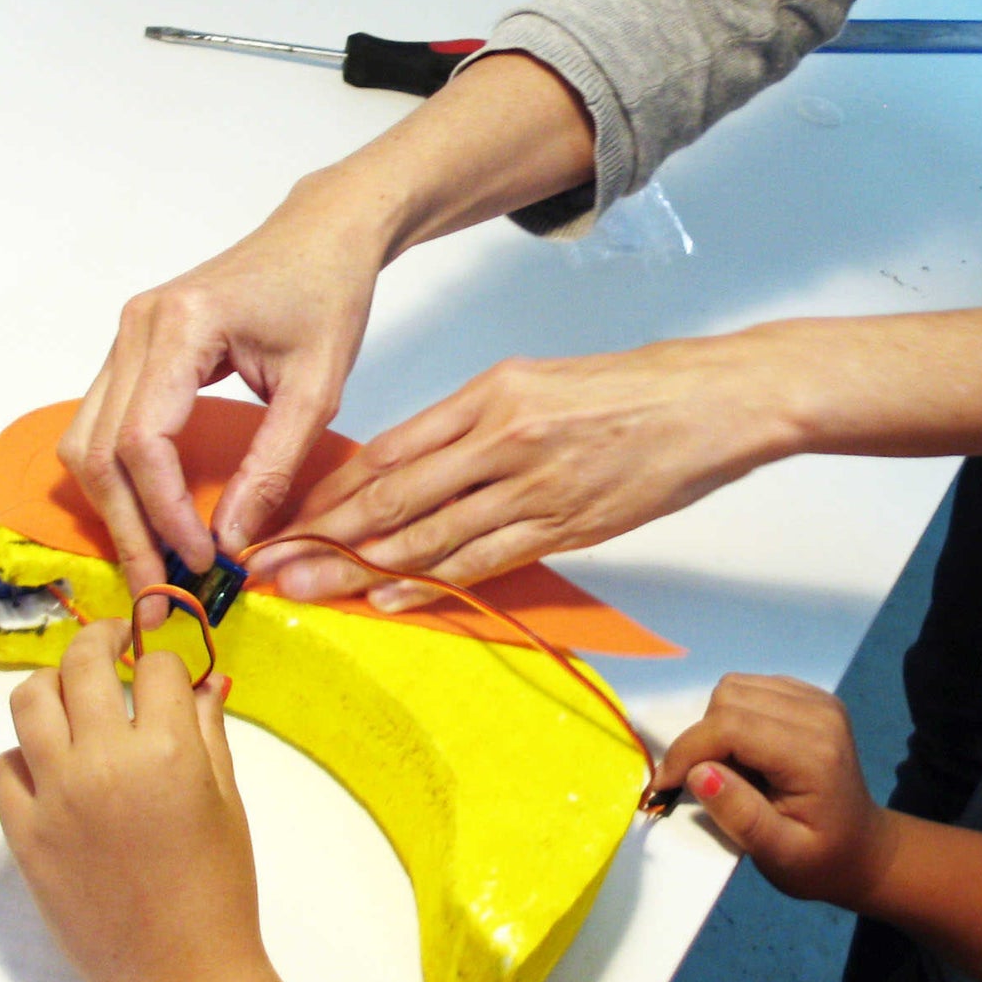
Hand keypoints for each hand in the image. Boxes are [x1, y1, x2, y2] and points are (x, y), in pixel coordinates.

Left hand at [0, 623, 263, 981]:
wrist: (180, 974)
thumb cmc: (219, 887)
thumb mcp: (227, 801)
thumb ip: (208, 732)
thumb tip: (206, 680)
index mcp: (166, 749)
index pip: (154, 666)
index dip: (163, 661)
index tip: (164, 671)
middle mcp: (102, 761)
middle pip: (82, 664)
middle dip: (101, 641)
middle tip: (111, 644)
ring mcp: (54, 797)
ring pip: (30, 702)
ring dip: (54, 686)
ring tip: (73, 696)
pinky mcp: (22, 834)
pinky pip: (4, 767)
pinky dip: (25, 754)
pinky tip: (51, 764)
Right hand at [60, 176, 386, 609]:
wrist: (322, 234)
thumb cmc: (327, 296)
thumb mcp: (317, 389)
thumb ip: (272, 466)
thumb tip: (230, 542)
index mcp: (182, 326)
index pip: (142, 440)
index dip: (164, 511)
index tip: (202, 560)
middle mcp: (135, 327)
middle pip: (98, 449)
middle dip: (127, 527)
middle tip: (160, 591)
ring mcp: (125, 336)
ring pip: (86, 441)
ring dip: (115, 509)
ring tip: (155, 564)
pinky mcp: (132, 350)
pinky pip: (101, 424)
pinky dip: (119, 478)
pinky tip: (151, 518)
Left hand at [252, 336, 800, 607]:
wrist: (712, 401)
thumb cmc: (631, 391)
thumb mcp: (539, 383)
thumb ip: (477, 421)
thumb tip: (416, 464)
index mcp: (490, 394)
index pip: (389, 449)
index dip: (331, 489)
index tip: (289, 515)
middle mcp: (500, 438)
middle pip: (391, 495)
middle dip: (323, 534)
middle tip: (269, 563)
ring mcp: (532, 485)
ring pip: (427, 534)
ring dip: (358, 568)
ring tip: (307, 588)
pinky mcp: (565, 525)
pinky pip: (480, 560)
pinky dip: (426, 583)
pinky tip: (383, 598)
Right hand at [648, 675, 894, 909]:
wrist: (863, 850)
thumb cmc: (820, 861)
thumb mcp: (780, 855)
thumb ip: (740, 815)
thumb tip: (699, 773)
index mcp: (813, 753)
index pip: (730, 726)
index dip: (688, 751)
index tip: (667, 786)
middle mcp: (819, 714)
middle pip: (729, 699)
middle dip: (702, 740)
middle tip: (706, 784)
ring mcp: (818, 700)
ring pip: (735, 687)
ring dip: (716, 727)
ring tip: (731, 771)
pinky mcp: (811, 696)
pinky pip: (751, 688)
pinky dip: (734, 717)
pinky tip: (748, 753)